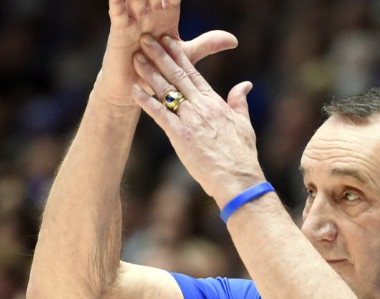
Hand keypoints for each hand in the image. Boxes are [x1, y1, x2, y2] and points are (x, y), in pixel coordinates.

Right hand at [97, 0, 237, 106]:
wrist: (138, 89)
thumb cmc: (161, 70)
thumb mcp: (187, 55)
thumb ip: (207, 44)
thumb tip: (234, 40)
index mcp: (167, 18)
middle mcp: (150, 15)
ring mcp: (134, 21)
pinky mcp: (120, 31)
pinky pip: (118, 12)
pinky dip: (117, 2)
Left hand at [131, 35, 263, 204]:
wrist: (238, 178)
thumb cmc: (242, 156)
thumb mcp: (244, 124)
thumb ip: (240, 102)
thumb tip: (245, 84)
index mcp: (216, 103)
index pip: (194, 73)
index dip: (179, 55)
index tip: (168, 40)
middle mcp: (202, 107)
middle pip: (178, 76)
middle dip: (161, 56)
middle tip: (146, 39)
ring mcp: (190, 120)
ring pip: (167, 90)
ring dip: (150, 73)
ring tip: (135, 57)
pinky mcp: (180, 135)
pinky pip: (160, 114)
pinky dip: (146, 101)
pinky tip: (134, 89)